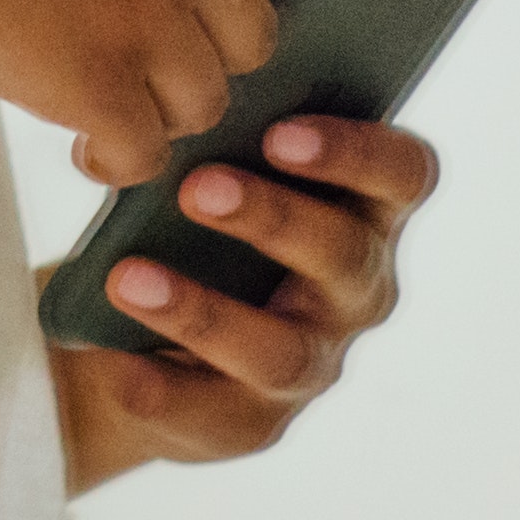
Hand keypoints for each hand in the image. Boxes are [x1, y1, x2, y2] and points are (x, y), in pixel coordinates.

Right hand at [0, 0, 284, 178]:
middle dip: (196, 54)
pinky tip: (86, 148)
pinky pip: (145, 152)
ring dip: (153, 109)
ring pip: (204, 100)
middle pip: (247, 35)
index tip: (174, 6)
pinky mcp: (104, 84)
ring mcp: (154, 15)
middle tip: (139, 60)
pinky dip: (117, 159)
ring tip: (99, 105)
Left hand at [56, 115, 434, 488]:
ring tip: (128, 280)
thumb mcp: (213, 173)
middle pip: (342, 255)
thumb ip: (220, 142)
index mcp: (361, 211)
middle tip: (196, 188)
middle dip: (272, 218)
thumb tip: (173, 98)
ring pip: (280, 350)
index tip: (280, 132)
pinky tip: (117, 364)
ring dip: (203, 311)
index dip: (357, 153)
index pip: (402, 175)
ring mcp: (310, 362)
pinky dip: (160, 388)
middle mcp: (354, 290)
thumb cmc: (192, 222)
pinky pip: (211, 411)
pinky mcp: (251, 421)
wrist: (137, 331)